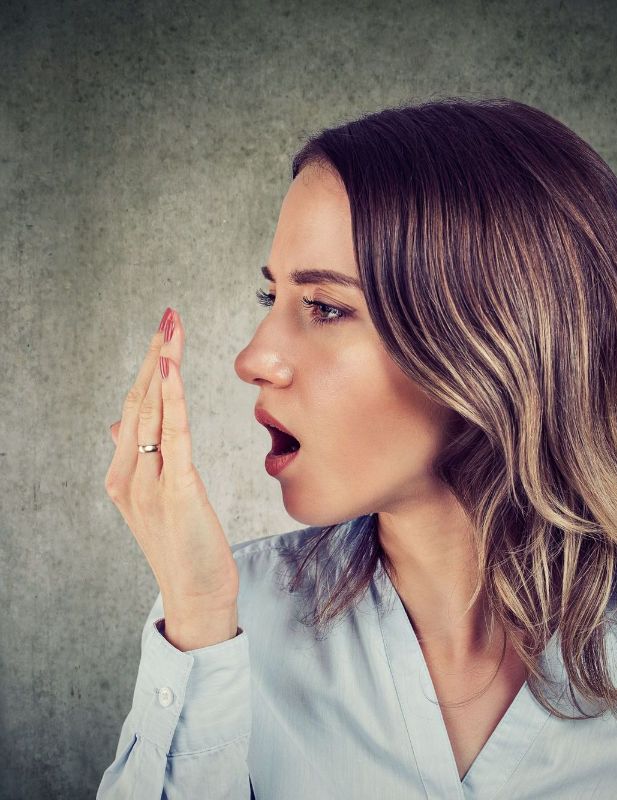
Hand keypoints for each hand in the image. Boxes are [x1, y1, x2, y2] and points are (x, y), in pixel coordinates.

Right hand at [105, 309, 238, 639]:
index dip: (149, 369)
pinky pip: (172, 435)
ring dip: (162, 364)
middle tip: (168, 315)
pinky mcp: (174, 491)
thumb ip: (138, 459)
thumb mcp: (156, 500)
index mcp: (123, 475)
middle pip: (139, 402)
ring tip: (170, 326)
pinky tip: (171, 366)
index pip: (134, 409)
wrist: (197, 595)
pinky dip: (170, 397)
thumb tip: (118, 423)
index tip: (163, 334)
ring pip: (151, 411)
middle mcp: (127, 475)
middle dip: (155, 354)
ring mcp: (146, 483)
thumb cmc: (185, 546)